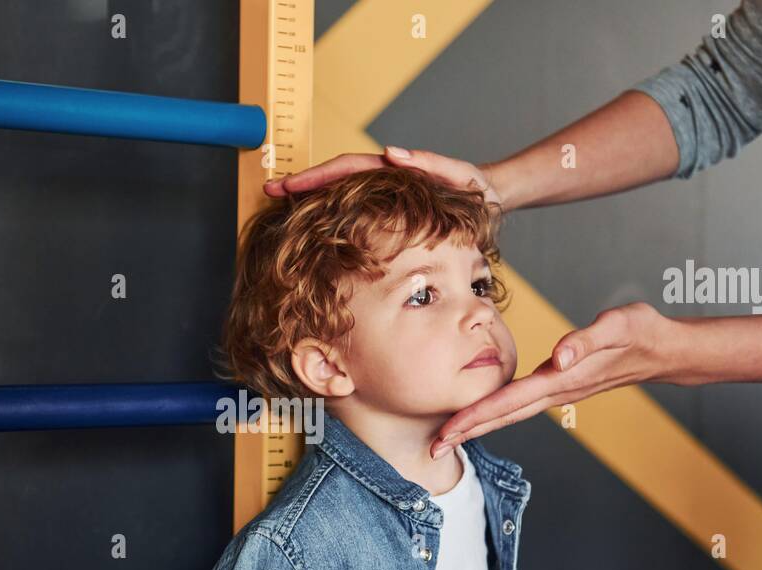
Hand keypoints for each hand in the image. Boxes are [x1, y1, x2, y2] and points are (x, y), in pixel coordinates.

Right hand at [264, 146, 502, 208]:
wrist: (492, 200)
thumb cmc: (477, 189)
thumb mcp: (459, 174)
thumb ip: (430, 162)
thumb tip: (391, 152)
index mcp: (393, 169)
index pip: (346, 168)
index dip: (316, 176)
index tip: (288, 184)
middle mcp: (383, 179)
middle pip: (333, 178)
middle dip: (301, 184)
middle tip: (269, 191)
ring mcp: (383, 196)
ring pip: (339, 194)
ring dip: (311, 200)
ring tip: (281, 207)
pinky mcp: (388, 212)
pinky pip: (353, 211)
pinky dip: (330, 213)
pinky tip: (313, 226)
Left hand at [430, 302, 674, 456]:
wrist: (665, 349)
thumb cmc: (642, 332)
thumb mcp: (619, 326)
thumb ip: (587, 340)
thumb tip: (557, 356)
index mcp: (562, 379)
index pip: (509, 401)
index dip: (476, 416)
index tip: (447, 432)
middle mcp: (556, 390)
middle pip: (503, 416)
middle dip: (466, 432)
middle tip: (432, 448)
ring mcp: (558, 391)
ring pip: (510, 414)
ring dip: (478, 426)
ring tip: (447, 438)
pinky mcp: (560, 385)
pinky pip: (520, 405)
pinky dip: (496, 414)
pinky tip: (482, 416)